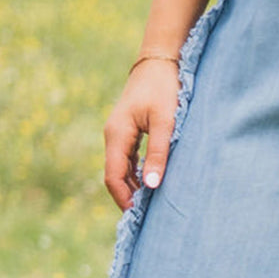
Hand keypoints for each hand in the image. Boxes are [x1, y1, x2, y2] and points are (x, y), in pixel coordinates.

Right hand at [103, 59, 180, 210]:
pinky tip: (149, 183)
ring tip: (149, 204)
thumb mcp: (165, 121)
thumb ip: (158, 153)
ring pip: (120, 168)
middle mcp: (113, 136)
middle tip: (146, 216)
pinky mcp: (127, 131)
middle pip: (114, 175)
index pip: (113, 176)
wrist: (159, 61)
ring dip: (132, 186)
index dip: (123, 198)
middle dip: (127, 196)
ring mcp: (118, 134)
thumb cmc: (164, 88)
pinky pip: (126, 160)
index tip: (137, 215)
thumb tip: (151, 185)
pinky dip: (135, 174)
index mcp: (117, 135)